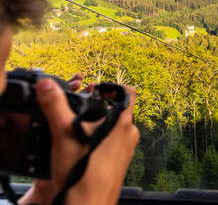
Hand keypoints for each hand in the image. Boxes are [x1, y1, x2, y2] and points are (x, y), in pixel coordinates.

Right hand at [17, 78, 138, 204]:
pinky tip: (81, 152)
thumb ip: (55, 106)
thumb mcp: (63, 133)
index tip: (98, 89)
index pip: (128, 93)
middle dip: (99, 110)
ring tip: (77, 135)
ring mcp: (126, 151)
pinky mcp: (120, 165)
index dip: (112, 87)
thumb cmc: (82, 174)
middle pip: (117, 112)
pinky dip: (98, 143)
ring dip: (97, 128)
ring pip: (113, 130)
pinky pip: (111, 146)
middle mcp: (130, 136)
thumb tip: (47, 85)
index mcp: (123, 123)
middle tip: (79, 114)